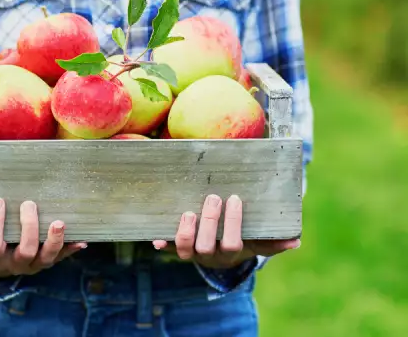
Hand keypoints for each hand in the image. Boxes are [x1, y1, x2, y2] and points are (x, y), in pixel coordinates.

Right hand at [0, 197, 86, 277]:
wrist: (0, 265)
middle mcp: (16, 264)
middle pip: (23, 251)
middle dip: (28, 229)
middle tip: (30, 204)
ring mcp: (35, 263)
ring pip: (47, 257)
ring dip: (55, 241)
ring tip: (60, 222)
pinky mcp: (51, 259)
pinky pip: (64, 256)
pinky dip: (73, 248)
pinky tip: (84, 239)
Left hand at [153, 194, 299, 268]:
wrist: (218, 252)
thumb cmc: (240, 239)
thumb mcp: (256, 241)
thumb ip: (273, 241)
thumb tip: (296, 240)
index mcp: (230, 252)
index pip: (233, 243)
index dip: (232, 224)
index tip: (234, 199)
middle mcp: (209, 254)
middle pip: (207, 246)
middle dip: (209, 222)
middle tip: (213, 198)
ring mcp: (191, 251)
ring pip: (184, 249)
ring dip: (184, 232)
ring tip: (187, 212)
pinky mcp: (175, 246)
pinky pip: (167, 246)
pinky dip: (162, 242)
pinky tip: (156, 236)